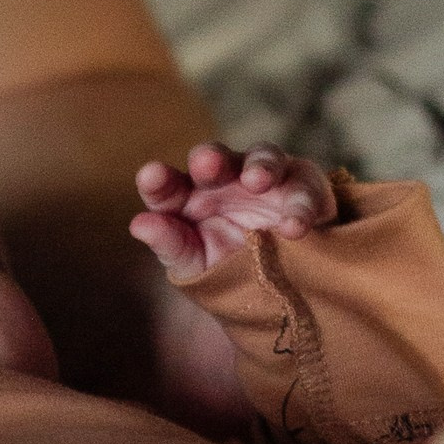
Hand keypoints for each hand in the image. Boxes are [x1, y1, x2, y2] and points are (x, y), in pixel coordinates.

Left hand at [131, 141, 336, 282]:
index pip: (168, 184)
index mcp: (188, 197)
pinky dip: (301, 207)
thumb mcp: (195, 264)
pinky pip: (305, 191)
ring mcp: (267, 180)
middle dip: (210, 157)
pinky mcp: (304, 190)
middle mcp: (225, 179)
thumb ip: (170, 245)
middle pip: (214, 157)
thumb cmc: (227, 266)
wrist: (279, 287)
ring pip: (264, 157)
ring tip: (257, 181)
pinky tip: (293, 228)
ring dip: (261, 166)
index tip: (150, 177)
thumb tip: (138, 224)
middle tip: (206, 163)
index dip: (159, 180)